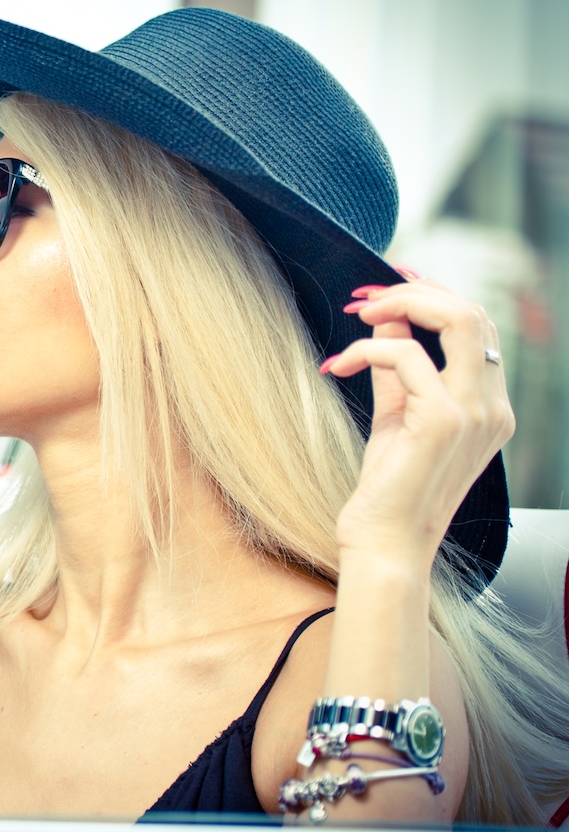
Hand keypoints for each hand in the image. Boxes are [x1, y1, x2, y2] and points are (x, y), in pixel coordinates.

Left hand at [322, 271, 513, 568]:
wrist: (385, 542)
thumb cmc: (388, 486)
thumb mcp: (397, 415)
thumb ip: (399, 369)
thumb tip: (387, 321)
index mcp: (490, 406)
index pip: (479, 328)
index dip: (434, 296)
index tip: (387, 289)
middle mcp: (494, 407)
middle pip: (475, 313)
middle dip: (417, 291)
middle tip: (366, 298)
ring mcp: (476, 412)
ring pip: (459, 319)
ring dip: (399, 304)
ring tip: (356, 314)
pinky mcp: (444, 420)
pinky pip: (405, 355)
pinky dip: (365, 349)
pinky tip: (337, 365)